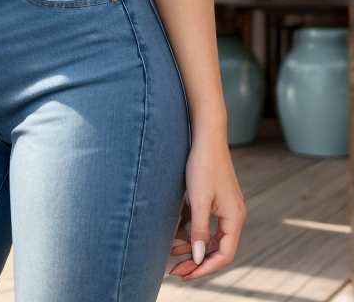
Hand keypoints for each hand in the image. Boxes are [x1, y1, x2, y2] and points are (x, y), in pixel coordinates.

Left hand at [167, 131, 246, 280]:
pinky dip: (197, 236)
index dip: (205, 268)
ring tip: (174, 257)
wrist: (207, 136)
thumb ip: (199, 230)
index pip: (224, 255)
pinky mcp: (220, 202)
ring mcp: (228, 209)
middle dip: (198, 262)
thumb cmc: (203, 164)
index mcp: (235, 217)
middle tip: (176, 271)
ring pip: (214, 240)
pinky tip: (180, 240)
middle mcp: (235, 215)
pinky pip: (211, 228)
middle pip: (219, 250)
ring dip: (196, 250)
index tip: (185, 274)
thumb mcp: (199, 200)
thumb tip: (198, 257)